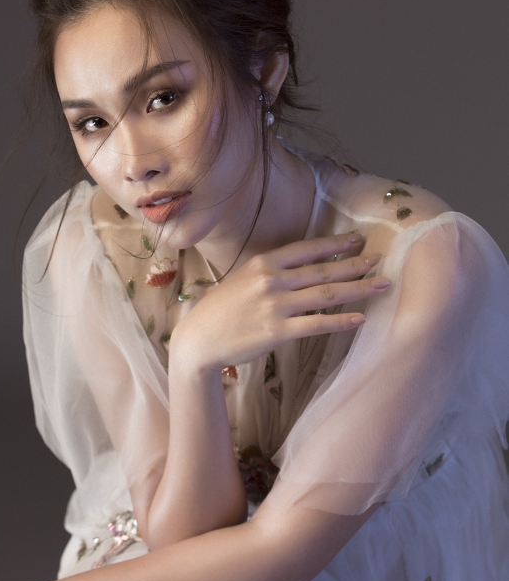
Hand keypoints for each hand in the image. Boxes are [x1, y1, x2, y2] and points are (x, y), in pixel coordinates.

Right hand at [170, 233, 388, 372]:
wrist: (199, 339)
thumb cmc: (220, 310)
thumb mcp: (242, 279)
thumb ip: (269, 272)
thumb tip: (299, 268)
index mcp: (263, 263)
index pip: (306, 249)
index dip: (335, 244)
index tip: (358, 241)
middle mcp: (271, 280)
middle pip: (323, 271)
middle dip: (355, 266)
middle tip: (381, 261)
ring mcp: (275, 306)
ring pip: (326, 295)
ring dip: (358, 289)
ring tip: (382, 285)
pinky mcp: (277, 331)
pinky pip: (317, 325)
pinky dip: (341, 321)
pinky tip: (360, 318)